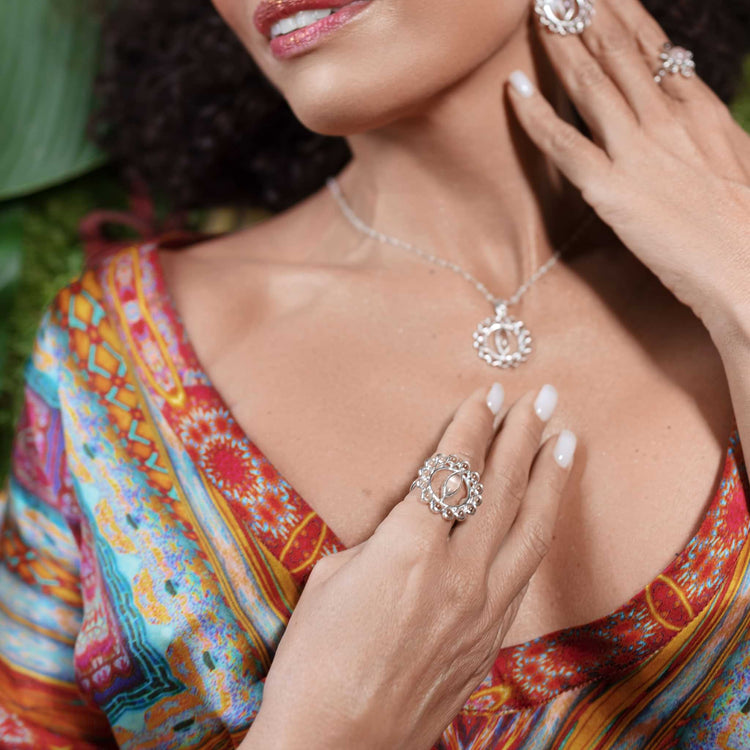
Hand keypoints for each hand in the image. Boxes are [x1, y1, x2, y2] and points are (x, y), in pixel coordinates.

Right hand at [241, 384, 575, 749]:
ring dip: (550, 480)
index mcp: (410, 549)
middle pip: (501, 489)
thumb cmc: (316, 659)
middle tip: (544, 399)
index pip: (452, 470)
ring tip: (567, 441)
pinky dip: (537, 532)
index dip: (473, 427)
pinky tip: (544, 513)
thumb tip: (413, 526)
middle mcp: (458, 573)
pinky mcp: (490, 639)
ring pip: (529, 530)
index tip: (488, 395)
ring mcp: (482, 609)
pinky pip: (524, 573)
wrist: (336, 742)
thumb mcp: (335, 577)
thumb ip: (384, 541)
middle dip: (524, 436)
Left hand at [507, 0, 749, 345]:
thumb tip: (688, 116)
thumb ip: (705, 133)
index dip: (622, 13)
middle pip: (617, 51)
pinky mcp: (610, 190)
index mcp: (700, 110)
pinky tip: (511, 89)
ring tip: (536, 10)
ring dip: (557, 43)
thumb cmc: (748, 225)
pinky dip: (534, 115)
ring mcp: (637, 151)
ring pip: (589, 83)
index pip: (653, 47)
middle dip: (585, 11)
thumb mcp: (735, 162)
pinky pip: (563, 144)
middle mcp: (667, 119)